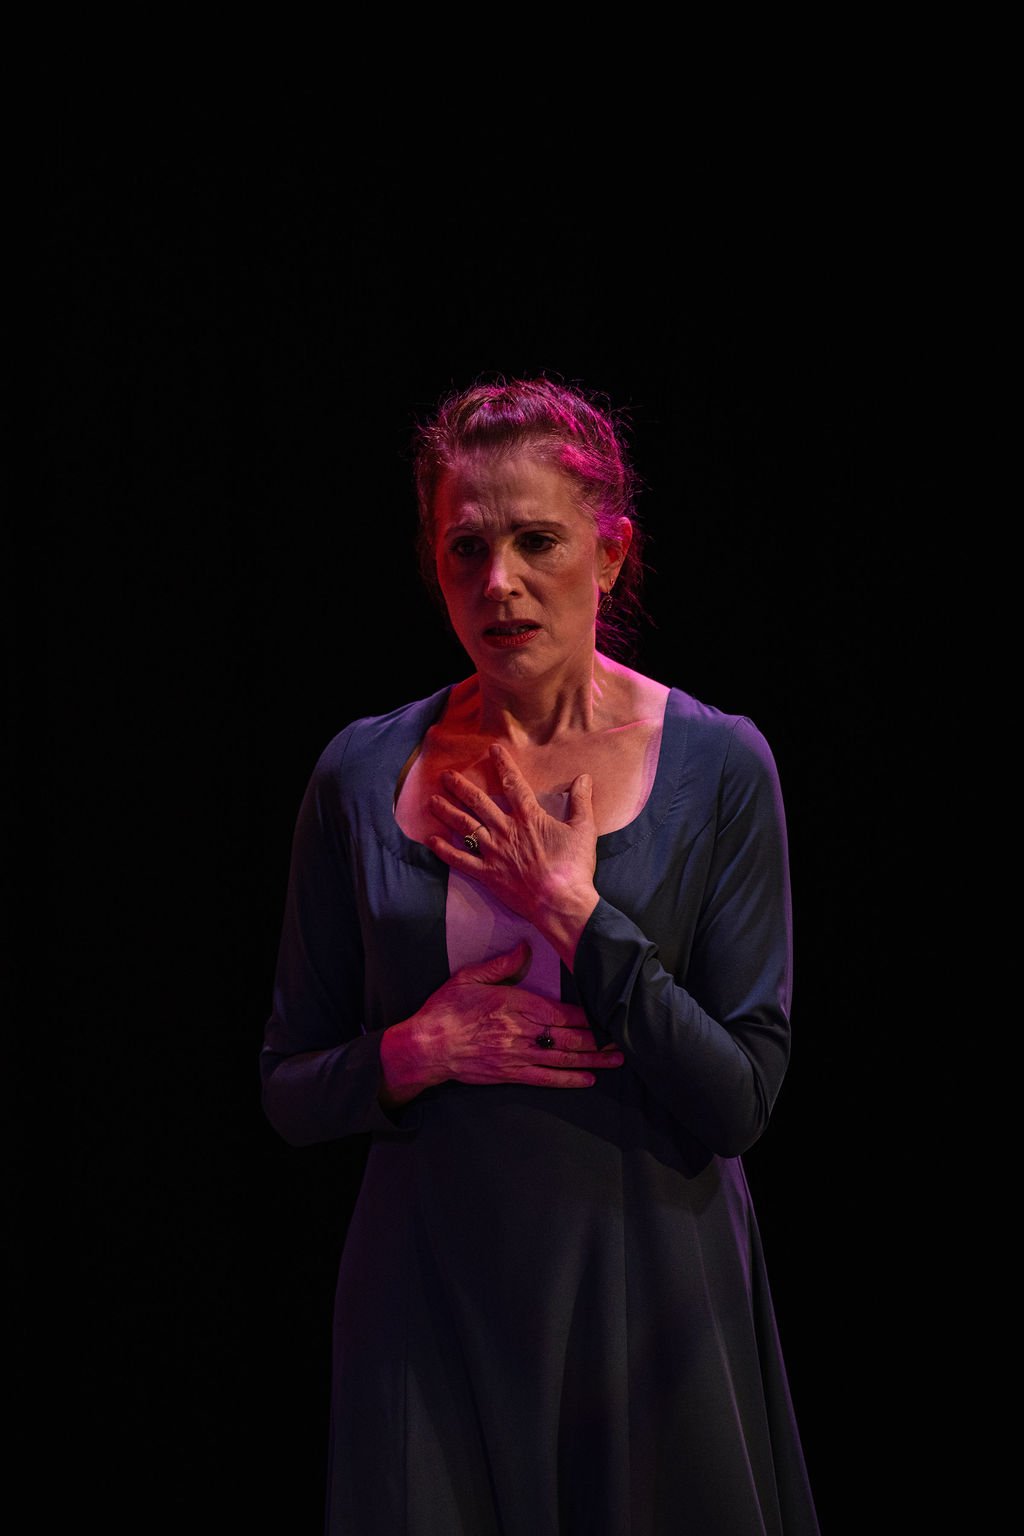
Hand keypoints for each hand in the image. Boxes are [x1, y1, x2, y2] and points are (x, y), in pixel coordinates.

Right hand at [379, 940, 623, 1103]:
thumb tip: (525, 947)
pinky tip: (587, 1078)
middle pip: (568, 1036)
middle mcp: (521, 1032)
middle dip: (599, 1039)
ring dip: (592, 1059)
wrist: (426, 1047)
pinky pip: (545, 1078)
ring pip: (562, 1058)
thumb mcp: (470, 978)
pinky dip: (568, 1079)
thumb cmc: (446, 1009)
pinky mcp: (510, 1074)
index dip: (587, 1015)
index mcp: (515, 1005)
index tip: (607, 1013)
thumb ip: (501, 965)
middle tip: (624, 1039)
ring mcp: (517, 1055)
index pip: (560, 1011)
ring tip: (616, 1059)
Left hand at [426, 743, 600, 953]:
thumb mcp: (583, 830)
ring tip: (432, 800)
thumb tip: (584, 777)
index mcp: (529, 818)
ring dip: (448, 812)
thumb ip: (581, 802)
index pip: (513, 784)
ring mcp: (494, 852)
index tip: (493, 750)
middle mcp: (506, 830)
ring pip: (466, 826)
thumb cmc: (574, 867)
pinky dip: (445, 850)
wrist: (561, 903)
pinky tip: (431, 841)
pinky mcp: (487, 874)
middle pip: (479, 802)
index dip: (503, 765)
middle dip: (461, 787)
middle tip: (446, 775)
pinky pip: (461, 860)